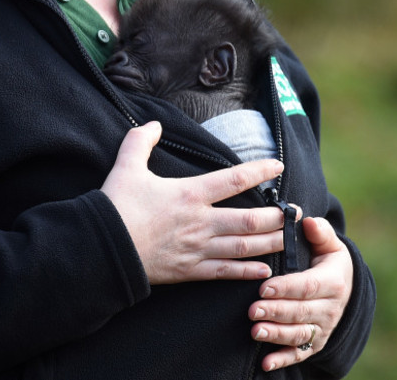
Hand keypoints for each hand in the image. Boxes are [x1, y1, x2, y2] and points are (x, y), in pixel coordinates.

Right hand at [101, 121, 285, 284]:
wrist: (101, 248)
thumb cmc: (115, 206)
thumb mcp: (126, 166)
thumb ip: (140, 141)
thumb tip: (152, 124)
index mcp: (189, 194)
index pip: (234, 179)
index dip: (260, 171)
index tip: (278, 167)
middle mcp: (200, 221)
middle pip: (249, 219)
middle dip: (277, 217)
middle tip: (295, 212)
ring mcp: (197, 248)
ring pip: (244, 247)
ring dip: (271, 243)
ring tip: (289, 238)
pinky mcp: (190, 271)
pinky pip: (225, 272)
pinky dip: (247, 272)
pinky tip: (264, 270)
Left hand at [248, 217, 353, 371]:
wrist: (346, 289)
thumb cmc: (328, 261)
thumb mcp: (330, 245)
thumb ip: (320, 233)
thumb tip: (309, 221)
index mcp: (333, 282)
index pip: (308, 286)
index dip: (286, 288)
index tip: (264, 287)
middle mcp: (330, 308)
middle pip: (300, 312)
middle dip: (276, 311)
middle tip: (252, 310)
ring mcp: (322, 328)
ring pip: (298, 334)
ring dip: (276, 335)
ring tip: (255, 332)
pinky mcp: (315, 343)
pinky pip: (299, 353)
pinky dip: (282, 359)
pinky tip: (265, 363)